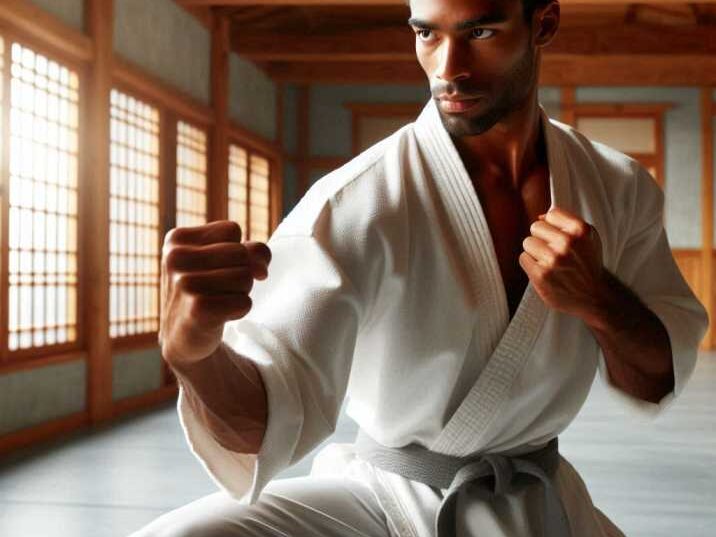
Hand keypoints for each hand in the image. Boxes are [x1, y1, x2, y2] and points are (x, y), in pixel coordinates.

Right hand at [158, 221, 271, 368]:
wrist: (183, 338)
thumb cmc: (206, 292)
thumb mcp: (222, 262)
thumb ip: (251, 251)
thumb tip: (261, 270)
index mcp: (177, 239)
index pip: (231, 229)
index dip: (236, 250)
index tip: (218, 268)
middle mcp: (175, 258)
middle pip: (241, 253)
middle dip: (241, 273)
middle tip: (219, 289)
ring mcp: (184, 284)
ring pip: (245, 277)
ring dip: (240, 293)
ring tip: (218, 301)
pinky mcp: (198, 309)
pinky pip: (245, 302)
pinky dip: (239, 310)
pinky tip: (219, 317)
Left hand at [519, 207, 605, 318]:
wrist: (594, 297)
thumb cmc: (588, 265)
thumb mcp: (588, 238)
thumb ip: (567, 223)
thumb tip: (541, 217)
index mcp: (580, 230)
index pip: (551, 214)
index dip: (553, 226)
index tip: (558, 237)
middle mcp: (567, 243)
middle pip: (536, 227)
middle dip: (542, 238)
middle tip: (553, 252)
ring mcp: (553, 259)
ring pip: (527, 242)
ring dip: (535, 252)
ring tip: (549, 262)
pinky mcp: (540, 274)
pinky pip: (523, 258)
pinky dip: (530, 264)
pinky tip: (544, 271)